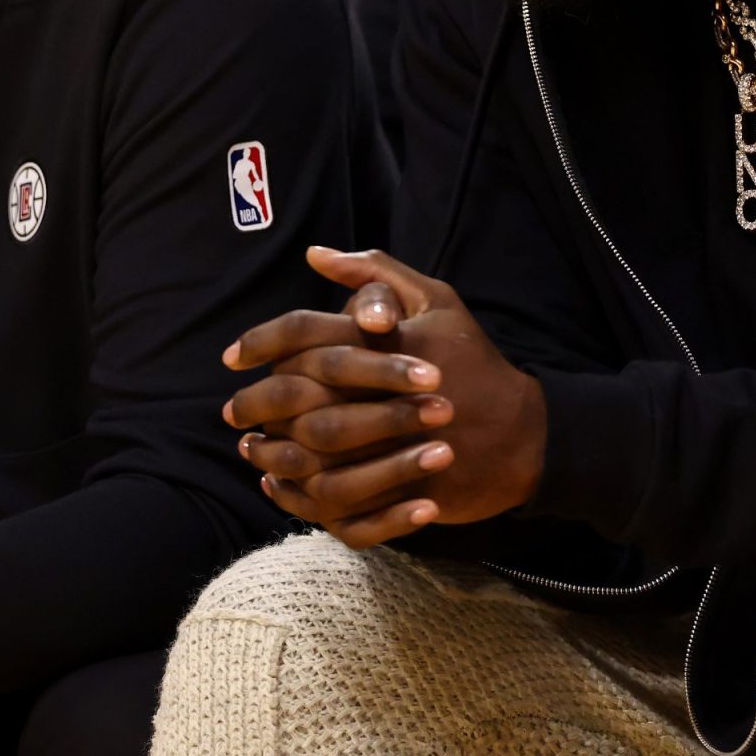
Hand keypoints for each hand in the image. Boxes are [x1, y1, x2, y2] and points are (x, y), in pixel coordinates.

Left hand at [227, 246, 545, 546]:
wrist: (523, 435)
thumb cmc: (475, 360)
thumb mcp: (438, 300)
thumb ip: (375, 273)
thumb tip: (315, 254)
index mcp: (388, 343)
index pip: (304, 334)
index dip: (259, 343)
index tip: (232, 357)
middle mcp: (385, 395)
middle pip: (297, 398)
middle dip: (255, 402)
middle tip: (233, 408)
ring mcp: (392, 449)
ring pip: (307, 454)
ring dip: (270, 449)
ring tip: (251, 444)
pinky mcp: (397, 494)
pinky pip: (331, 501)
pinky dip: (297, 493)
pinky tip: (279, 480)